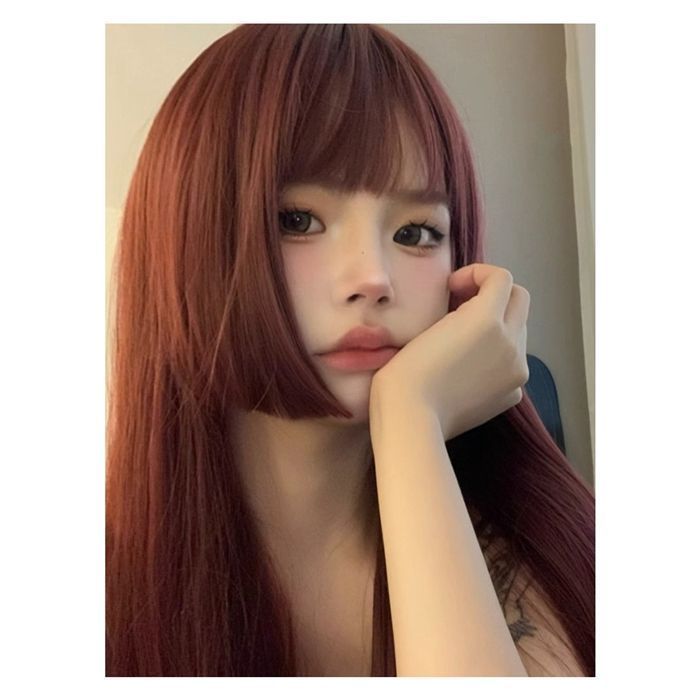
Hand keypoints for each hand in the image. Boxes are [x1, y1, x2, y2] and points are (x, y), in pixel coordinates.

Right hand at [370, 263, 529, 440]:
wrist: (412, 420)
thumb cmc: (406, 372)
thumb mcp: (429, 326)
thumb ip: (460, 311)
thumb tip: (468, 311)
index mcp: (488, 320)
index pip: (501, 278)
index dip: (476, 273)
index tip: (452, 288)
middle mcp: (512, 342)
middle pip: (519, 299)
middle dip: (493, 294)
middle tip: (462, 305)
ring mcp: (517, 371)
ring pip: (519, 331)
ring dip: (497, 324)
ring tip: (465, 339)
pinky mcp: (512, 394)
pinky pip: (513, 363)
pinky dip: (497, 356)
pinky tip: (469, 369)